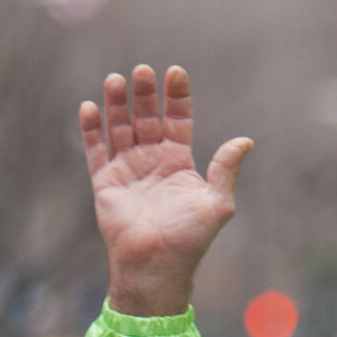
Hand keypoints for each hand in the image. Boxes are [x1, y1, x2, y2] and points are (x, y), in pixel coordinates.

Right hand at [81, 63, 252, 317]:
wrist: (157, 265)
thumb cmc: (190, 239)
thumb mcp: (217, 203)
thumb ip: (226, 170)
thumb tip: (246, 141)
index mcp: (179, 163)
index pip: (178, 120)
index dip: (177, 97)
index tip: (176, 72)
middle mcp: (153, 161)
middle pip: (147, 117)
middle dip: (145, 94)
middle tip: (144, 71)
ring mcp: (128, 169)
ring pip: (120, 127)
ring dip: (118, 103)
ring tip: (118, 80)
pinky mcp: (105, 181)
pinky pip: (96, 149)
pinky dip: (91, 128)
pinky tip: (91, 107)